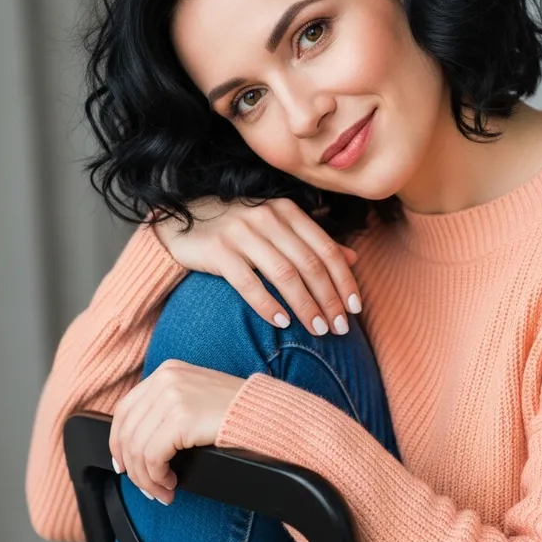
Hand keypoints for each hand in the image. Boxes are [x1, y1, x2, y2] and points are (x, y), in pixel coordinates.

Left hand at [108, 359, 245, 503]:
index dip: (118, 442)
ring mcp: (172, 396)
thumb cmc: (235, 411)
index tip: (124, 464)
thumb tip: (135, 442)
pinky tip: (171, 483)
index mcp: (167, 371)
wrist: (264, 412)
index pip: (125, 409)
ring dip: (147, 478)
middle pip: (127, 432)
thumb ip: (165, 408)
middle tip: (148, 487)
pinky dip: (157, 478)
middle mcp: (165, 378)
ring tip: (163, 490)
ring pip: (137, 448)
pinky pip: (152, 457)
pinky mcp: (181, 418)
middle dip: (133, 467)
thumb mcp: (194, 396)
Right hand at [153, 197, 361, 337]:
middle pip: (309, 264)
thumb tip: (353, 258)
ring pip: (284, 275)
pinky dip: (268, 305)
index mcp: (288, 211)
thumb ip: (314, 242)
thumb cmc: (240, 228)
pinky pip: (248, 282)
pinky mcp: (218, 250)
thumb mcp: (279, 227)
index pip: (326, 249)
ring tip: (317, 330)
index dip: (345, 280)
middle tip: (340, 328)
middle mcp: (268, 218)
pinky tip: (282, 323)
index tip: (356, 308)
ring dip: (305, 306)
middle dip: (329, 300)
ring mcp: (242, 233)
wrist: (186, 220)